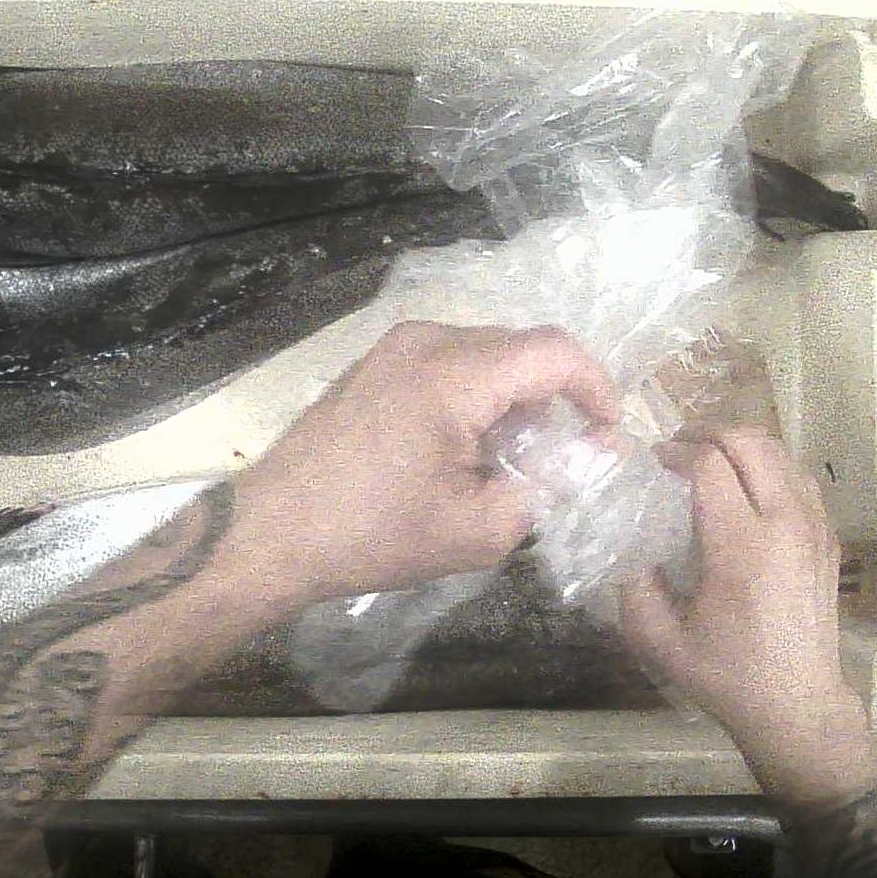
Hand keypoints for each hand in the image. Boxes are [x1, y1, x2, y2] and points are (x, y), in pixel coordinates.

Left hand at [220, 322, 617, 614]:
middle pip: (520, 349)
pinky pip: (446, 363)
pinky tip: (460, 453)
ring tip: (505, 464)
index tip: (605, 437)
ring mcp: (391, 348)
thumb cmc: (373, 535)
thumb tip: (598, 453)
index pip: (555, 351)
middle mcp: (424, 342)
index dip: (597, 388)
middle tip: (556, 462)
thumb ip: (551, 486)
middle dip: (552, 400)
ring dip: (511, 400)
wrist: (271, 532)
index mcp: (452, 374)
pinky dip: (472, 398)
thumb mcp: (479, 529)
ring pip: (485, 354)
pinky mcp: (372, 364)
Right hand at [619, 427, 876, 806]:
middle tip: (676, 449)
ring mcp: (814, 527)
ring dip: (740, 446)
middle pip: (750, 442)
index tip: (652, 464)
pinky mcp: (827, 537)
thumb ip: (631, 583)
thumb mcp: (656, 636)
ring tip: (707, 460)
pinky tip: (743, 486)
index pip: (709, 464)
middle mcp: (784, 524)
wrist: (795, 703)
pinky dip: (768, 466)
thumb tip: (626, 539)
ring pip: (779, 453)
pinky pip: (799, 477)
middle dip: (707, 434)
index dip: (674, 452)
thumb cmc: (723, 673)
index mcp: (742, 545)